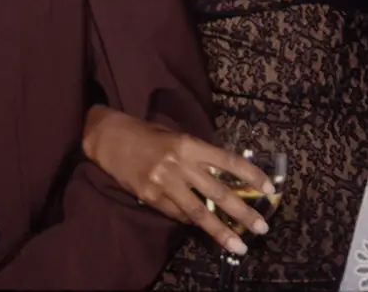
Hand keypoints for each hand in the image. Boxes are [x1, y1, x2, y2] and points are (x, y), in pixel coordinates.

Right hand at [83, 107, 273, 255]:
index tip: (269, 188)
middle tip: (262, 228)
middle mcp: (177, 164)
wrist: (109, 138)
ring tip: (239, 245)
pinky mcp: (150, 198)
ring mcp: (163, 183)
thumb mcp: (175, 137)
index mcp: (187, 144)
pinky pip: (177, 215)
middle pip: (217, 192)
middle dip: (243, 212)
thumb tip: (223, 178)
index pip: (226, 160)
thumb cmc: (145, 133)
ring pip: (199, 213)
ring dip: (221, 231)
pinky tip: (202, 228)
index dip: (250, 174)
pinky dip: (191, 222)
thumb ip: (197, 156)